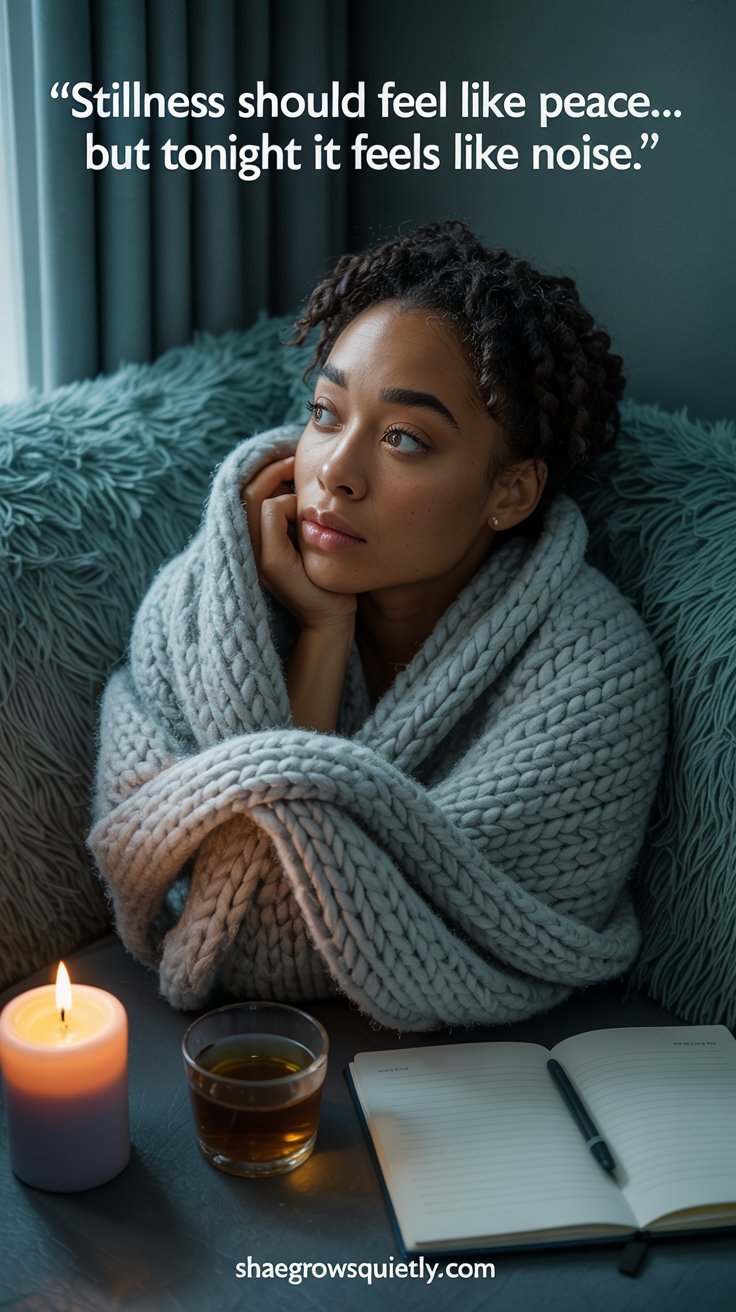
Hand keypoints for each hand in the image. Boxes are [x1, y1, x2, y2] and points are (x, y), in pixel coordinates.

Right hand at [241, 455, 356, 630]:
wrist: (335, 618)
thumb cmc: (329, 579)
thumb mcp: (310, 538)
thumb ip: (299, 514)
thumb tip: (301, 477)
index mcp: (255, 542)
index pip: (245, 493)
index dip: (263, 471)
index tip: (288, 458)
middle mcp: (248, 548)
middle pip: (243, 490)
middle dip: (267, 466)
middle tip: (292, 455)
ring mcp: (256, 556)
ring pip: (253, 498)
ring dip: (276, 478)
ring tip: (296, 468)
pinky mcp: (272, 562)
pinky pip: (270, 512)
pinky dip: (288, 501)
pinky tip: (306, 508)